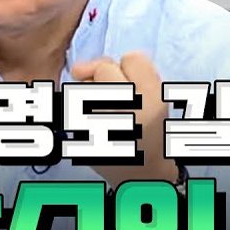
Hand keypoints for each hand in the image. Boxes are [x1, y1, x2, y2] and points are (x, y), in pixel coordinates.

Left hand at [71, 51, 175, 186]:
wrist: (142, 172)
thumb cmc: (150, 128)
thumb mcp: (156, 95)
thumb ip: (129, 69)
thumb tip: (76, 68)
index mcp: (153, 99)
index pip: (133, 57)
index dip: (132, 71)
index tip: (138, 89)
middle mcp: (128, 109)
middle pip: (105, 67)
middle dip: (110, 79)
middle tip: (122, 102)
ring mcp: (101, 123)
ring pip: (85, 83)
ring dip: (93, 94)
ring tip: (109, 114)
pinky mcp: (82, 135)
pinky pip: (73, 105)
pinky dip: (82, 110)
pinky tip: (96, 125)